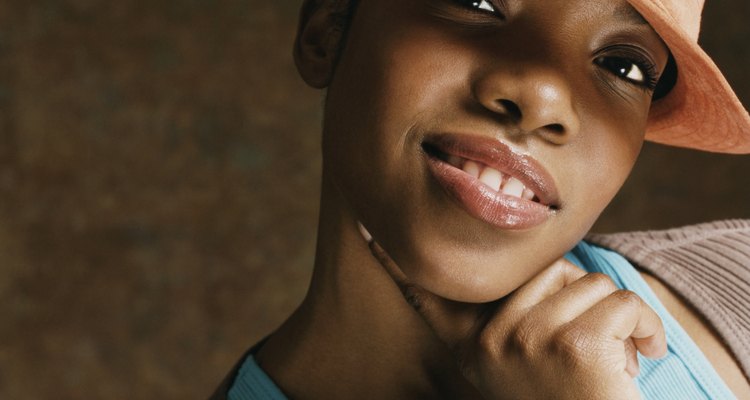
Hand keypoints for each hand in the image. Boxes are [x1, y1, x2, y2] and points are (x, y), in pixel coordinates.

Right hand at [361, 224, 666, 399]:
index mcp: (473, 347)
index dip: (396, 265)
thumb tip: (509, 281)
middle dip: (581, 301)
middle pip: (549, 269)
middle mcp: (489, 343)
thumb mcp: (519, 367)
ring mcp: (526, 342)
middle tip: (586, 351)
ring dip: (617, 319)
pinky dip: (647, 327)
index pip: (432, 297)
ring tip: (609, 361)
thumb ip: (505, 326)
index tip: (367, 232)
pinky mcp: (574, 346)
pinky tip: (639, 357)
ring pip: (589, 283)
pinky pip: (624, 301)